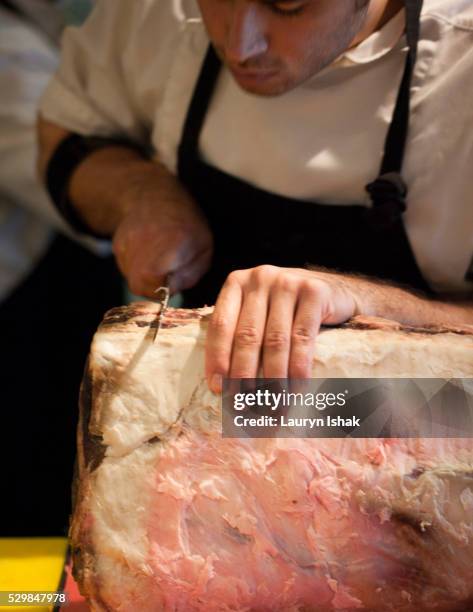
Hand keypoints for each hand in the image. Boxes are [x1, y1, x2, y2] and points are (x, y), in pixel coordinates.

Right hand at [112, 166, 212, 296]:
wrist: (157, 196)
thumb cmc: (188, 226)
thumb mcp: (203, 250)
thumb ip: (189, 275)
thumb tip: (168, 291)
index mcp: (172, 244)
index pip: (157, 283)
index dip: (166, 288)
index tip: (174, 279)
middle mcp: (145, 242)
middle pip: (141, 285)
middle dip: (155, 287)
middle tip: (168, 272)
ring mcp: (128, 243)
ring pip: (133, 279)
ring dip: (147, 278)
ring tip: (159, 258)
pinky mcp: (117, 245)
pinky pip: (127, 269)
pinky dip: (138, 267)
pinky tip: (148, 252)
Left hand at [206, 265, 358, 391]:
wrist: (335, 291)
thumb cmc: (286, 310)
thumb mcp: (258, 313)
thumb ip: (239, 334)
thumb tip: (220, 385)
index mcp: (237, 283)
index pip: (220, 325)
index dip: (217, 359)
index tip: (218, 389)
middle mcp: (260, 278)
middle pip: (248, 335)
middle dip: (244, 375)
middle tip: (244, 405)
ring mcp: (288, 282)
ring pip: (276, 340)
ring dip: (274, 379)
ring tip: (272, 406)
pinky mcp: (314, 291)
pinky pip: (303, 338)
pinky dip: (299, 368)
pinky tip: (297, 390)